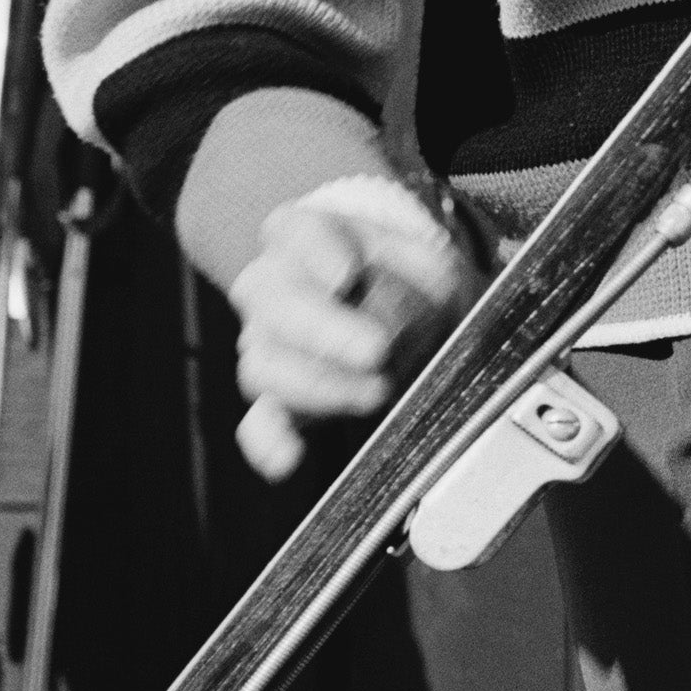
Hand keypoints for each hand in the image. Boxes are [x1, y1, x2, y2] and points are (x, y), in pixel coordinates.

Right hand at [231, 169, 475, 481]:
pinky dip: (270, 442)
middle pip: (273, 302)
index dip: (316, 253)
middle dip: (325, 331)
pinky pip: (258, 423)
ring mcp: (267, 344)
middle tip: (376, 350)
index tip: (346, 277)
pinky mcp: (277, 399)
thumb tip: (388, 329)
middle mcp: (272, 286)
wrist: (413, 313)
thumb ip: (413, 288)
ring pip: (265, 364)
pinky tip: (288, 459)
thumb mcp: (432, 268)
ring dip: (319, 385)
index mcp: (307, 235)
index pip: (295, 231)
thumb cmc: (417, 282)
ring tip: (376, 394)